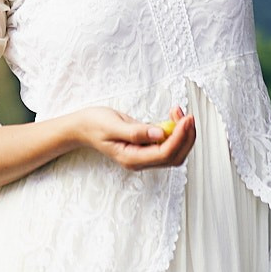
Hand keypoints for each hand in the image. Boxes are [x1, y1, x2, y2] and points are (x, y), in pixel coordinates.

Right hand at [78, 104, 195, 170]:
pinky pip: (168, 142)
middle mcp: (141, 160)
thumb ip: (135, 132)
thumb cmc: (94, 124)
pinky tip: (172, 114)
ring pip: (174, 150)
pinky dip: (175, 129)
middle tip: (187, 115)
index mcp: (132, 158)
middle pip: (174, 156)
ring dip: (182, 132)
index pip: (165, 154)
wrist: (83, 126)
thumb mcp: (112, 125)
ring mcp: (144, 154)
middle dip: (186, 136)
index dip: (179, 137)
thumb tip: (159, 134)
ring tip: (178, 111)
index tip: (186, 119)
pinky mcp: (147, 146)